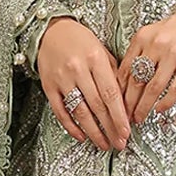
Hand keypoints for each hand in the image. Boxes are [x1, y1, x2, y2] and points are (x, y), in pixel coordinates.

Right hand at [38, 17, 130, 151]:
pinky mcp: (48, 87)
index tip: (127, 131)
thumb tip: (126, 103)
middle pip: (97, 105)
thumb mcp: (102, 50)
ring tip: (104, 144)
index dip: (119, 115)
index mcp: (95, 59)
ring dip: (93, 132)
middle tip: (119, 143)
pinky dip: (71, 126)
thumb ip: (114, 74)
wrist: (51, 31)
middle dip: (110, 128)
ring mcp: (61, 79)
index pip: (111, 93)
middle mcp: (78, 69)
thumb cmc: (81, 41)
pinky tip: (81, 136)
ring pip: (80, 111)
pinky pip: (60, 111)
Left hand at [118, 6, 175, 124]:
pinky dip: (166, 102)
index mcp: (142, 37)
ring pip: (153, 87)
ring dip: (144, 107)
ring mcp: (173, 54)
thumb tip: (125, 81)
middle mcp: (156, 45)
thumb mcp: (154, 34)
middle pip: (136, 81)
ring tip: (140, 118)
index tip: (116, 104)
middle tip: (125, 117)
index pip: (124, 69)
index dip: (119, 90)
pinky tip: (160, 109)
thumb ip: (140, 52)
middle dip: (129, 103)